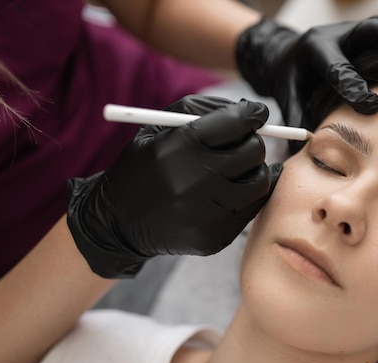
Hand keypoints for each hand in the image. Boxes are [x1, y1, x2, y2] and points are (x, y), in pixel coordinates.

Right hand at [67, 95, 282, 277]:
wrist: (118, 222)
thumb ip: (202, 109)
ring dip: (253, 171)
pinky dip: (245, 196)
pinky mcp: (213, 237)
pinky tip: (229, 191)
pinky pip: (250, 210)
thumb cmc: (144, 166)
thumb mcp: (159, 127)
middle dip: (252, 142)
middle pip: (253, 152)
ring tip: (236, 169)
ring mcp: (206, 213)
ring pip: (259, 182)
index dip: (252, 115)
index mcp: (179, 147)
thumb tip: (251, 111)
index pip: (236, 123)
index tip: (256, 114)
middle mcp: (195, 181)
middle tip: (243, 143)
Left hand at [236, 7, 377, 127]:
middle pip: (369, 33)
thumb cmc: (290, 82)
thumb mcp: (288, 100)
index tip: (372, 107)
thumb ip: (297, 121)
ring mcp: (353, 30)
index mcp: (313, 51)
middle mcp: (336, 35)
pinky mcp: (366, 29)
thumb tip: (303, 153)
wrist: (286, 52)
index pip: (336, 69)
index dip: (353, 86)